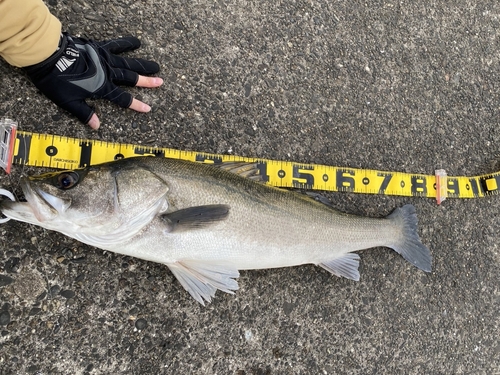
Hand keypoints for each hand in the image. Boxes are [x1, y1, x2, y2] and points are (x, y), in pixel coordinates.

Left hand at [24, 33, 162, 129]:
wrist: (47, 54)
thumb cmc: (56, 80)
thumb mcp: (68, 101)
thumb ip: (85, 113)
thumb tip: (96, 126)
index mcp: (101, 87)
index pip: (123, 99)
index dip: (136, 105)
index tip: (149, 108)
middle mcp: (107, 72)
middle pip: (131, 78)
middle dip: (147, 81)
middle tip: (160, 81)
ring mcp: (104, 58)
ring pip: (128, 62)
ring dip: (143, 64)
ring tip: (155, 65)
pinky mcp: (98, 47)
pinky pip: (116, 45)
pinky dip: (126, 43)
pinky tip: (136, 42)